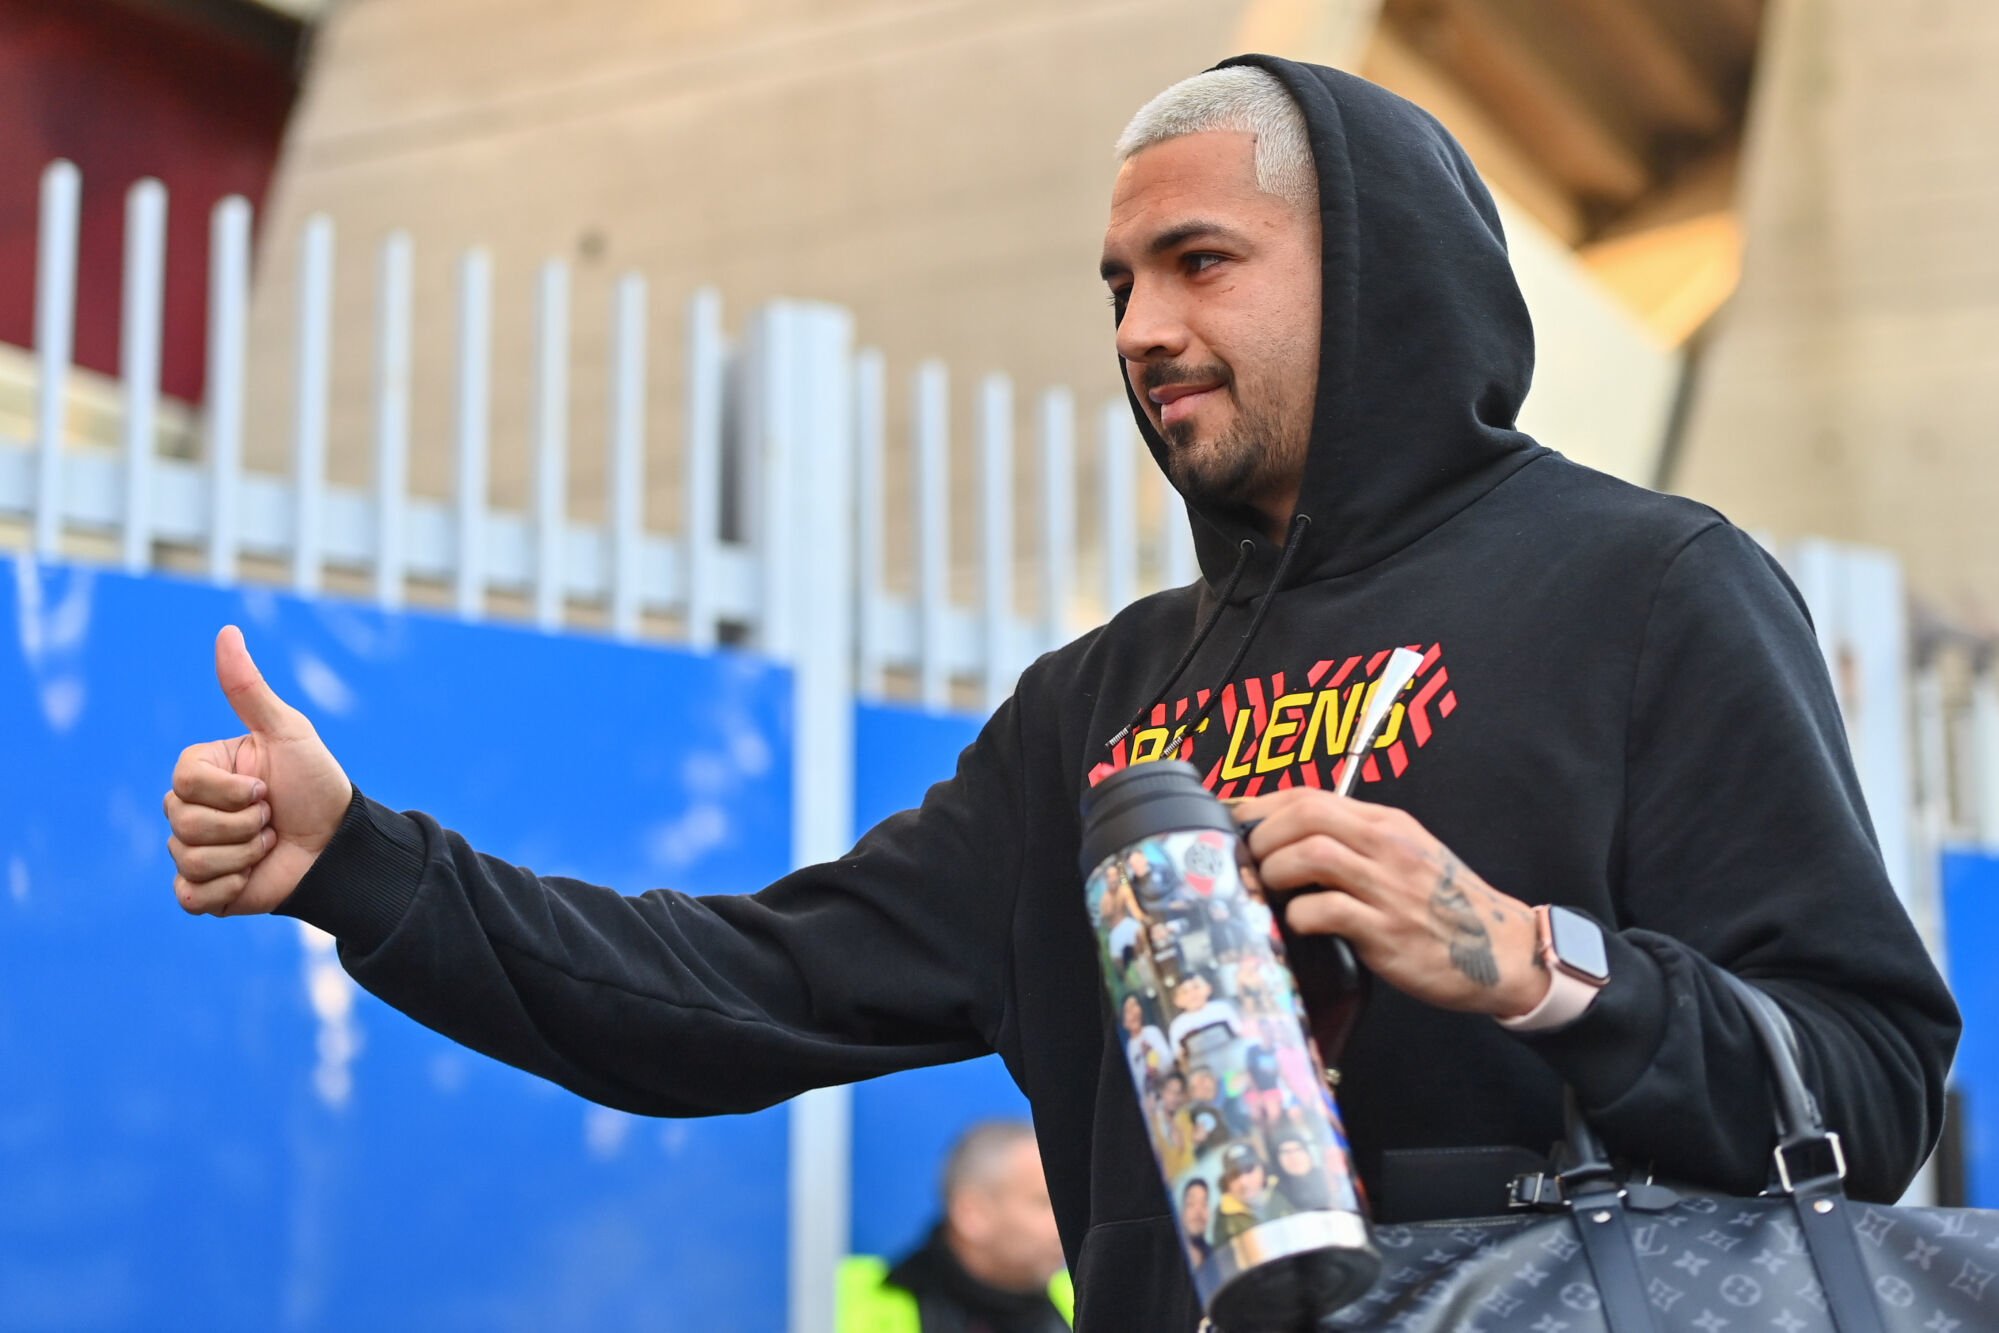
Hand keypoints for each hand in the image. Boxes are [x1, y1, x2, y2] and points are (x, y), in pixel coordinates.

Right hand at [164, 626, 351, 915]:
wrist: (341, 846)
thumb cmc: (316, 784)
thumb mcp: (287, 732)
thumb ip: (249, 688)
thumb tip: (226, 631)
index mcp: (202, 771)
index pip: (183, 782)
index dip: (229, 791)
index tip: (266, 788)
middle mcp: (192, 808)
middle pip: (181, 821)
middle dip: (242, 824)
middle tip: (273, 819)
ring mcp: (196, 850)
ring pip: (187, 858)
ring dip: (243, 855)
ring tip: (270, 845)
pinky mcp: (205, 890)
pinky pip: (190, 895)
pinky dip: (228, 889)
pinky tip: (254, 878)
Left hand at [1234, 788, 1546, 1016]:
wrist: (1503, 951)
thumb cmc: (1445, 907)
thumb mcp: (1403, 856)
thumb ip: (1352, 842)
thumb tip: (1284, 839)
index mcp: (1386, 824)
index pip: (1310, 796)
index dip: (1260, 807)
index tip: (1233, 825)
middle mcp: (1387, 847)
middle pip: (1305, 815)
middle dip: (1262, 835)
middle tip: (1249, 862)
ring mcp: (1388, 888)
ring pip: (1311, 855)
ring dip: (1275, 870)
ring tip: (1270, 889)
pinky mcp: (1387, 932)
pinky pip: (1326, 911)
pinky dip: (1298, 916)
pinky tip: (1297, 924)